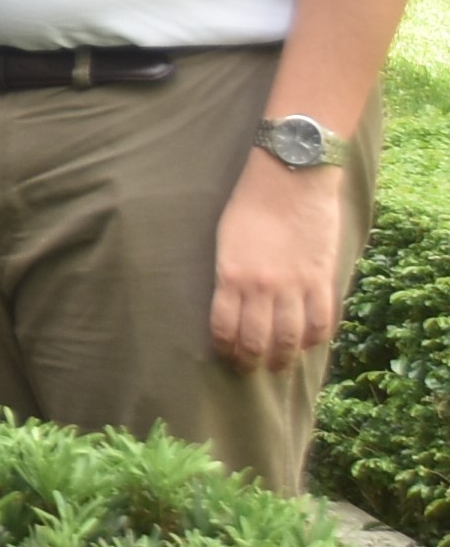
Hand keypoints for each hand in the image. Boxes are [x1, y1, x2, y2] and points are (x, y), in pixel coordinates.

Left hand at [212, 154, 345, 371]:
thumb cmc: (250, 203)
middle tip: (248, 368)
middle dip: (251, 360)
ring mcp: (296, 285)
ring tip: (277, 365)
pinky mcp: (322, 278)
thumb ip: (229, 275)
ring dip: (283, 358)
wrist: (291, 178)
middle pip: (257, 340)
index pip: (225, 327)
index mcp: (231, 275)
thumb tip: (232, 304)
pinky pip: (322, 321)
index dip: (225, 348)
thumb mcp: (226, 240)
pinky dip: (314, 338)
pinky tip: (306, 342)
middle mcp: (263, 286)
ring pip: (290, 339)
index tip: (225, 354)